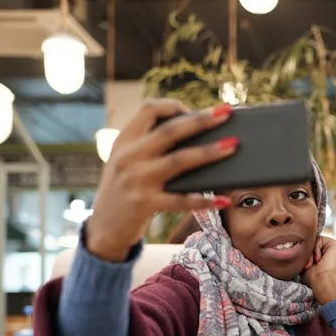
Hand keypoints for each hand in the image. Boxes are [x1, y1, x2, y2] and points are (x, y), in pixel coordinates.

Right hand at [86, 99, 237, 261]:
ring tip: (232, 146)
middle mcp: (129, 157)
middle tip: (226, 112)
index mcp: (125, 141)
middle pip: (170, 131)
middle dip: (201, 120)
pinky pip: (181, 201)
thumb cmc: (125, 191)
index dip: (174, 106)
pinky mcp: (145, 204)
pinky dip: (204, 200)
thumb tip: (197, 134)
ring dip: (209, 152)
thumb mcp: (127, 162)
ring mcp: (137, 180)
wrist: (103, 228)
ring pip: (179, 161)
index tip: (196, 111)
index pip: (149, 109)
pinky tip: (224, 200)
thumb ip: (150, 146)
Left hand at [302, 236, 335, 303]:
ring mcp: (334, 248)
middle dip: (307, 253)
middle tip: (308, 265)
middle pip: (312, 244)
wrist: (322, 281)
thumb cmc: (313, 278)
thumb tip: (298, 246)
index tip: (305, 266)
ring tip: (313, 263)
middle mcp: (330, 253)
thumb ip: (304, 253)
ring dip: (311, 252)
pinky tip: (319, 259)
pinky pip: (320, 239)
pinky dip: (315, 249)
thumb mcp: (305, 263)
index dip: (305, 254)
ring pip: (315, 241)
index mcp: (325, 258)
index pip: (311, 249)